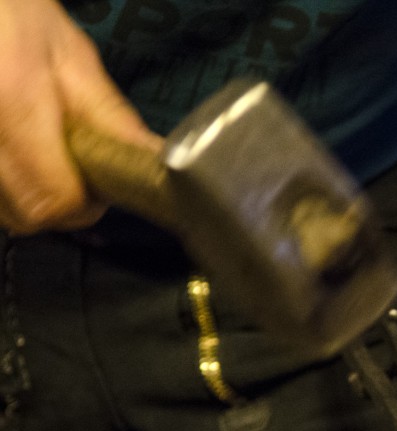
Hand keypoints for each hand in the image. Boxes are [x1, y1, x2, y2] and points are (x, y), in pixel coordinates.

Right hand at [0, 0, 157, 232]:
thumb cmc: (14, 16)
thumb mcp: (72, 55)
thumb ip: (110, 115)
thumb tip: (152, 163)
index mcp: (14, 100)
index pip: (55, 197)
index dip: (87, 203)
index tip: (102, 185)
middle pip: (28, 215)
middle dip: (63, 206)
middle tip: (79, 173)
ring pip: (4, 212)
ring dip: (33, 200)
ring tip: (47, 159)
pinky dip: (9, 188)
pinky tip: (21, 158)